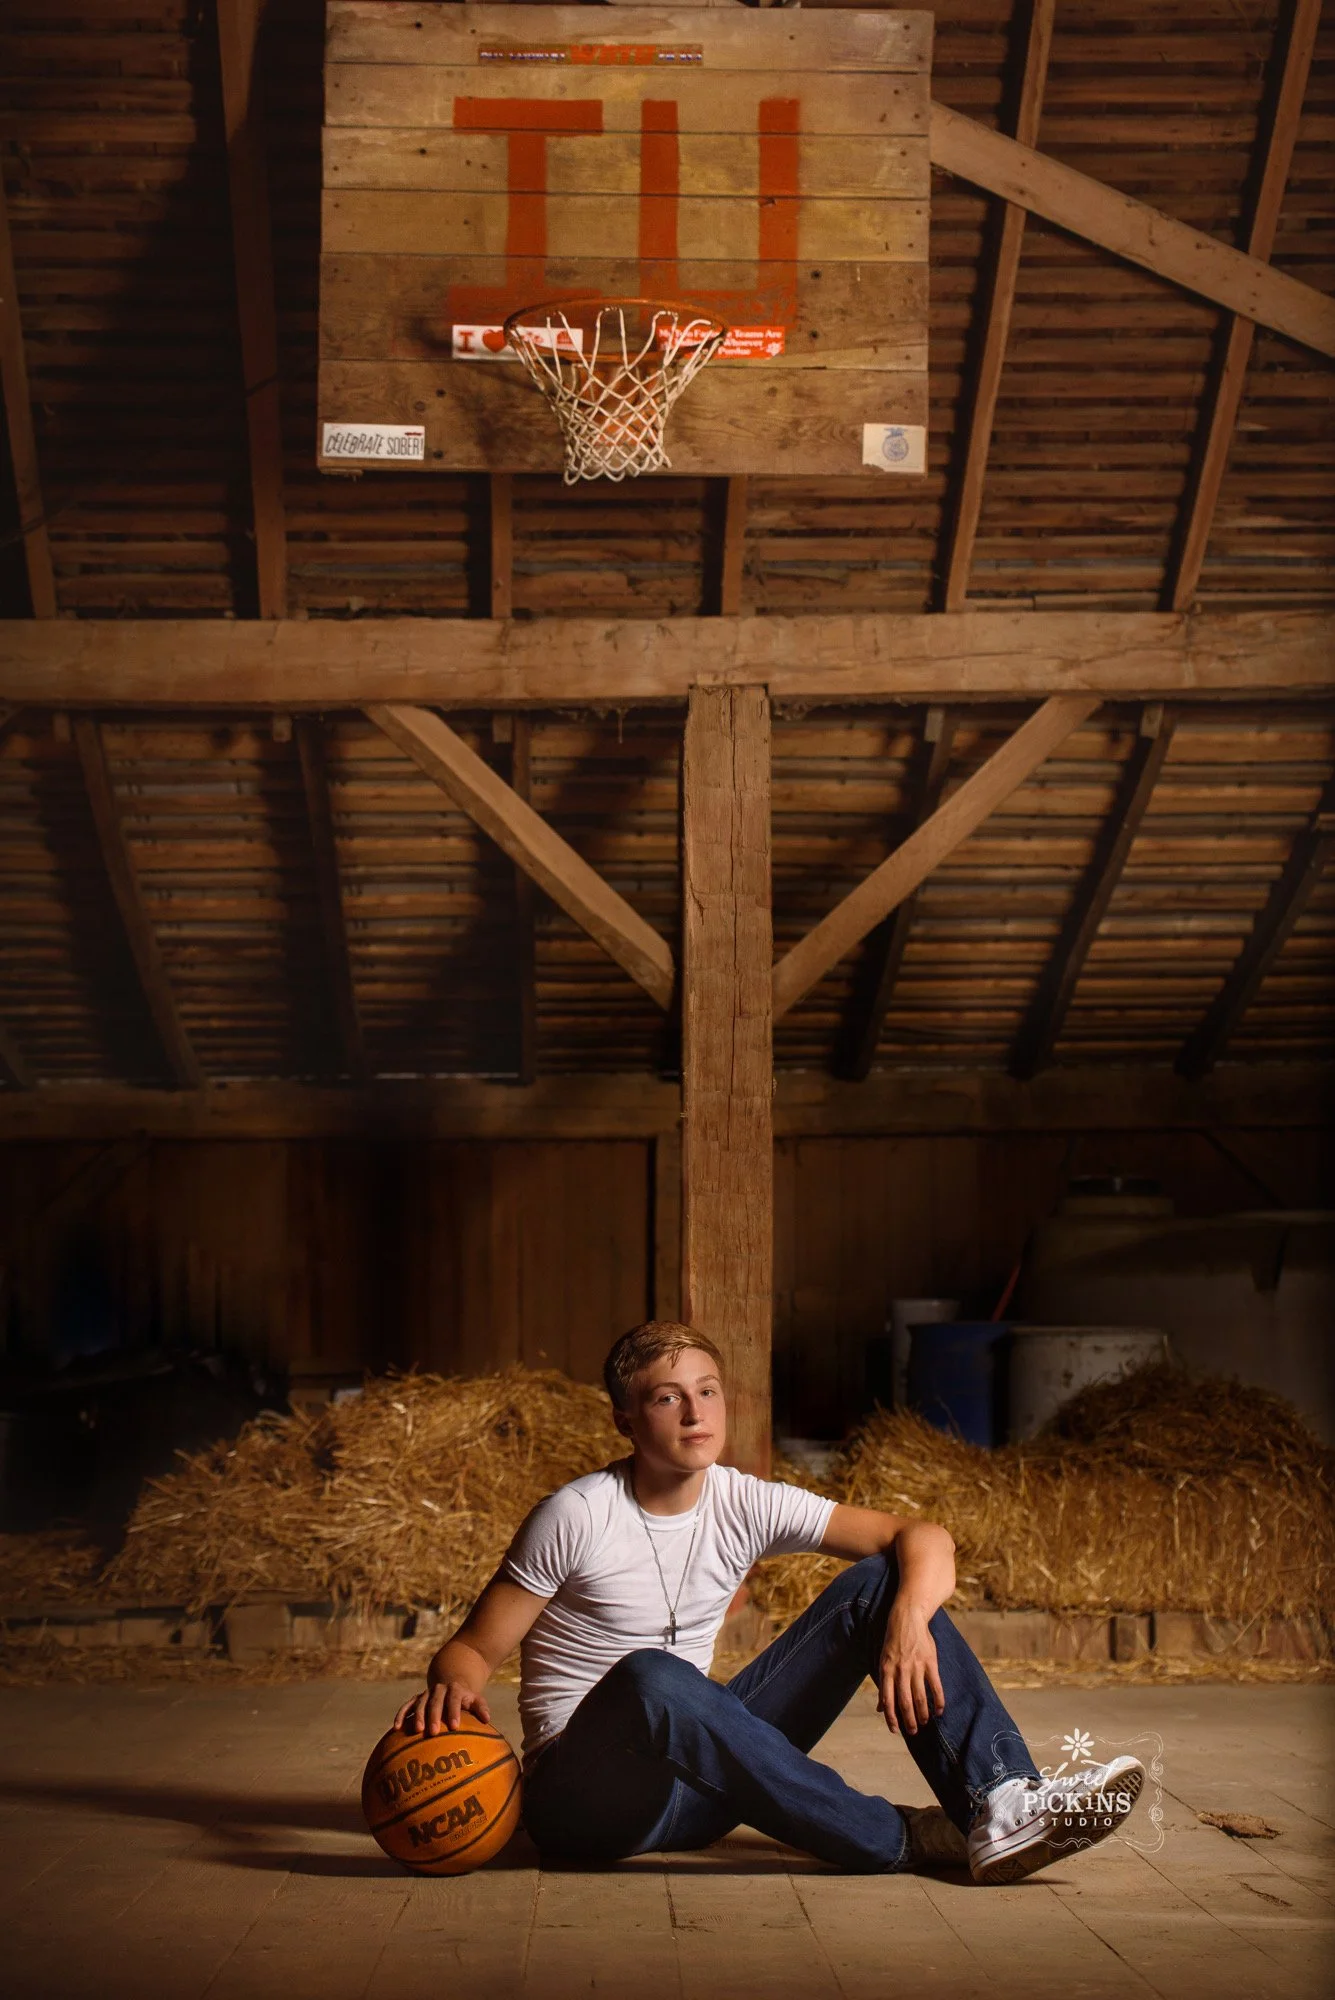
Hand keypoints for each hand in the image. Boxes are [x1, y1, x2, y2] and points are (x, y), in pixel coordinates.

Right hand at [393, 1677, 491, 1737]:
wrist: (450, 1682)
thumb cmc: (465, 1698)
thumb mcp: (475, 1699)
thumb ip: (481, 1708)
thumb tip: (487, 1719)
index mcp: (454, 1689)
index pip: (454, 1699)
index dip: (453, 1712)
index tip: (454, 1727)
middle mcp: (439, 1690)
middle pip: (436, 1701)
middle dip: (434, 1716)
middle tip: (434, 1732)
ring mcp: (426, 1694)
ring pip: (420, 1703)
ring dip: (418, 1716)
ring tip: (417, 1731)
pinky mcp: (416, 1699)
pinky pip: (407, 1706)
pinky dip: (401, 1715)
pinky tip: (396, 1728)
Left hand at [877, 1601, 944, 1737]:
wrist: (908, 1617)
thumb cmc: (894, 1640)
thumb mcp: (883, 1660)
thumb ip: (884, 1684)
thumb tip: (880, 1708)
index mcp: (886, 1670)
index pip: (888, 1700)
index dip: (891, 1717)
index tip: (895, 1730)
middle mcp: (900, 1670)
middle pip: (904, 1702)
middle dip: (908, 1720)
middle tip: (913, 1731)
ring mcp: (916, 1666)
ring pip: (920, 1697)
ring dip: (922, 1713)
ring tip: (924, 1723)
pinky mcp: (930, 1662)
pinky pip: (935, 1686)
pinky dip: (938, 1700)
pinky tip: (939, 1710)